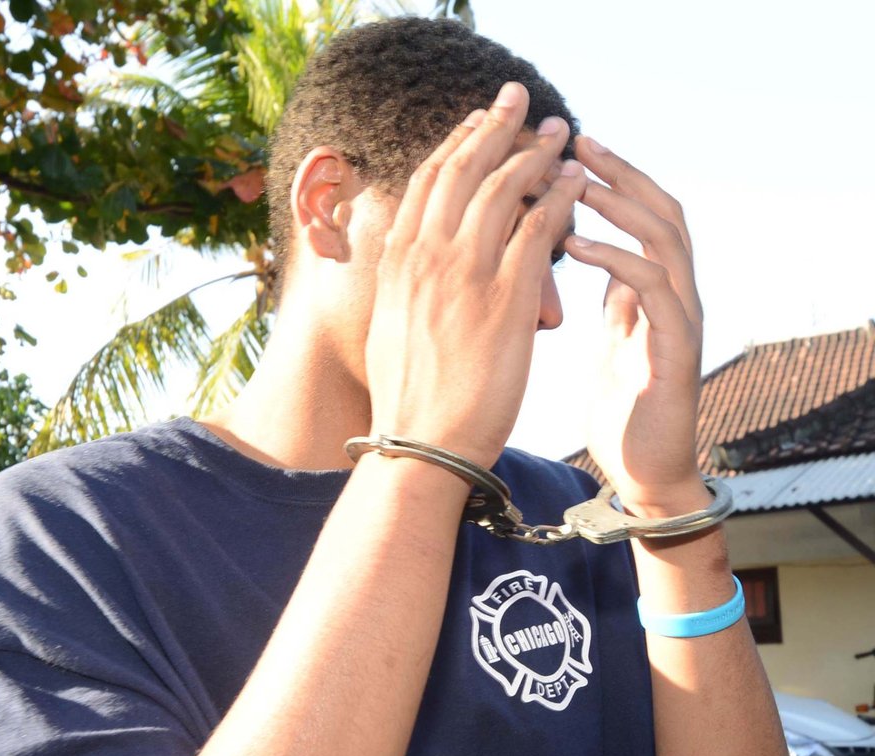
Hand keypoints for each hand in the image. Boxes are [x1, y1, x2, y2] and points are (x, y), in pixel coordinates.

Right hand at [365, 83, 585, 467]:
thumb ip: (402, 287)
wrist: (422, 445)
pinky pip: (541, 227)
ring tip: (560, 134)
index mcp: (397, 262)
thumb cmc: (409, 399)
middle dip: (495, 126)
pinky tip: (577, 182)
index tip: (476, 123)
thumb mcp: (388, 329)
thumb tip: (408, 269)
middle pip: (464, 168)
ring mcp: (466, 273)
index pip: (427, 182)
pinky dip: (561, 197)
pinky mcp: (507, 297)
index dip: (456, 143)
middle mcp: (427, 255)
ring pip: (505, 188)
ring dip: (536, 152)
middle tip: (519, 100)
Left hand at [565, 137, 708, 515]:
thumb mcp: (611, 346)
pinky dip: (615, 259)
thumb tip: (598, 269)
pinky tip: (577, 244)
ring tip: (578, 182)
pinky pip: (652, 288)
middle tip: (577, 141)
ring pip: (665, 238)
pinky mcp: (677, 350)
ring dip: (621, 204)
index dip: (612, 180)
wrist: (645, 478)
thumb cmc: (622, 415)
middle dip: (620, 173)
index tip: (569, 152)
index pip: (642, 217)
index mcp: (657, 295)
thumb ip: (614, 305)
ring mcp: (682, 321)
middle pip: (661, 210)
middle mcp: (677, 298)